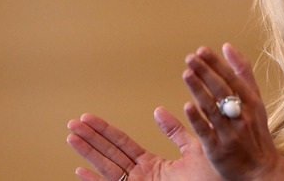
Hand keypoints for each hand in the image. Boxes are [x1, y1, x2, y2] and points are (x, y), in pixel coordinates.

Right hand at [67, 107, 220, 180]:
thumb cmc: (212, 179)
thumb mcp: (193, 150)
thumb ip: (176, 132)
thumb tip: (159, 111)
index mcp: (152, 166)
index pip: (122, 144)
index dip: (105, 131)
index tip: (88, 117)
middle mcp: (141, 177)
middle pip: (109, 153)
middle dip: (90, 138)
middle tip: (72, 122)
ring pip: (107, 167)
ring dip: (88, 152)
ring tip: (71, 136)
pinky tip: (79, 170)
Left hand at [183, 44, 283, 180]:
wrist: (262, 170)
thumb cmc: (256, 133)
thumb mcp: (256, 101)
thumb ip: (243, 74)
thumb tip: (228, 47)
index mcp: (252, 103)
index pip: (232, 79)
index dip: (217, 64)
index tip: (202, 50)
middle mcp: (242, 116)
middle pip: (222, 90)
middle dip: (206, 72)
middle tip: (191, 58)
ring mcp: (231, 133)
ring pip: (213, 108)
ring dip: (199, 90)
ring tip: (187, 74)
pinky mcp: (219, 150)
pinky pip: (207, 131)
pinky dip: (198, 118)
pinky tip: (187, 106)